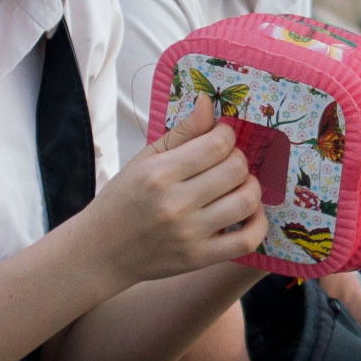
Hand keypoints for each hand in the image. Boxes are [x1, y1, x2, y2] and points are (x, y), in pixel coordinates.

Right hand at [74, 97, 264, 281]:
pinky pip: (247, 239)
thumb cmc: (123, 200)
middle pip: (235, 170)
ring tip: (238, 184)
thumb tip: (208, 102)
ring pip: (246, 201)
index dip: (226, 135)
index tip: (220, 138)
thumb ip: (181, 132)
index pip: (216, 144)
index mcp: (159, 174)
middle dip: (238, 159)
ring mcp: (189, 234)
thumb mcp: (144, 160)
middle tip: (227, 161)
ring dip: (250, 187)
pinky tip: (248, 212)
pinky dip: (258, 223)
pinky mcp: (199, 258)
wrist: (103, 251)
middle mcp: (175, 204)